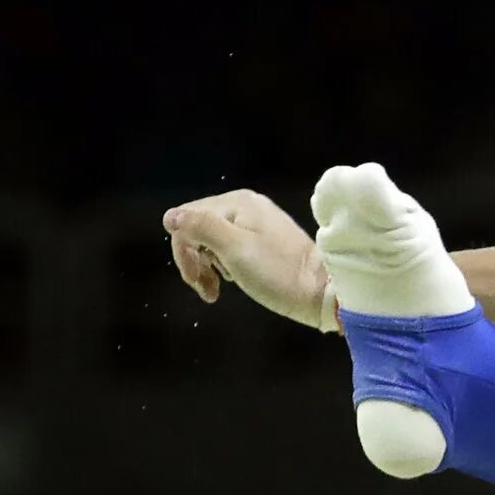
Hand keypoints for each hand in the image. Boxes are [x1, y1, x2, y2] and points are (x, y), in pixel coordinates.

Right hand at [162, 189, 334, 329]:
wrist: (325, 293)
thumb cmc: (279, 273)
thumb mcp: (234, 250)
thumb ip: (201, 228)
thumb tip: (170, 217)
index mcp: (236, 202)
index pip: (186, 220)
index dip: (183, 252)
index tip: (196, 281)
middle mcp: (245, 205)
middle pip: (197, 229)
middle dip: (195, 261)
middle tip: (208, 291)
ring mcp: (256, 222)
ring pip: (211, 240)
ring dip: (209, 267)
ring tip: (220, 288)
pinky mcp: (264, 240)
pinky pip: (230, 248)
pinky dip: (226, 266)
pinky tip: (234, 280)